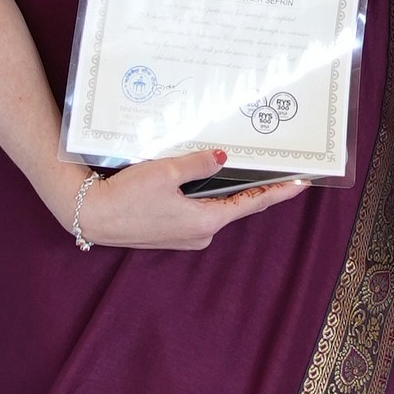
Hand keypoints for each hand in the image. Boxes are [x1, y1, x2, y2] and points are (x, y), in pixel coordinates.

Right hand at [64, 148, 309, 254]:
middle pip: (235, 205)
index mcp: (206, 221)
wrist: (91, 216)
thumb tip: (223, 158)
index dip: (279, 192)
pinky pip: (196, 209)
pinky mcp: (169, 231)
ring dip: (224, 189)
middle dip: (253, 186)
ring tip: (239, 166)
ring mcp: (184, 235)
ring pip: (214, 207)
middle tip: (275, 167)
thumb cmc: (127, 197)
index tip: (302, 183)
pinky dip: (203, 194)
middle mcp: (200, 233)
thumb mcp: (166, 171)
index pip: (253, 204)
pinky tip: (201, 177)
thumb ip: (199, 164)